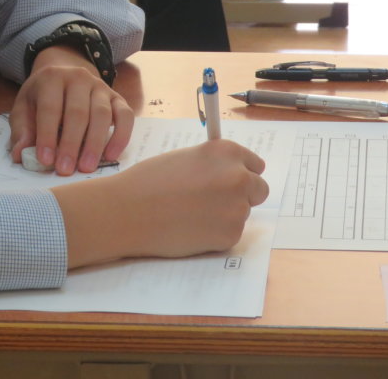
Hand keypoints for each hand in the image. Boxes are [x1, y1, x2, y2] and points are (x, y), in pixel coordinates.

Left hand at [9, 45, 132, 175]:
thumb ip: (22, 130)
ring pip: (101, 114)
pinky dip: (121, 136)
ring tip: (86, 168)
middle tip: (65, 170)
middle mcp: (79, 78)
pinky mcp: (117, 97)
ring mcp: (100, 87)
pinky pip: (125, 115)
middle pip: (77, 112)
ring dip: (94, 144)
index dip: (47, 135)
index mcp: (52, 78)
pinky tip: (111, 156)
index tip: (45, 160)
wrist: (64, 75)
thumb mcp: (24, 108)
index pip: (50, 108)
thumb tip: (21, 154)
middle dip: (71, 144)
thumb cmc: (42, 97)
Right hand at [52, 140, 268, 267]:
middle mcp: (238, 177)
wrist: (128, 211)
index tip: (228, 181)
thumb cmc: (149, 180)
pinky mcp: (230, 235)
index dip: (240, 174)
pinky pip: (229, 234)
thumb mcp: (186, 158)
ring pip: (242, 214)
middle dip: (242, 196)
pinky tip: (189, 229)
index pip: (255, 165)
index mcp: (227, 152)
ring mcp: (237, 208)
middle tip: (213, 202)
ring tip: (190, 214)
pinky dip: (214, 235)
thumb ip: (214, 164)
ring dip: (224, 216)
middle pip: (259, 190)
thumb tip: (231, 175)